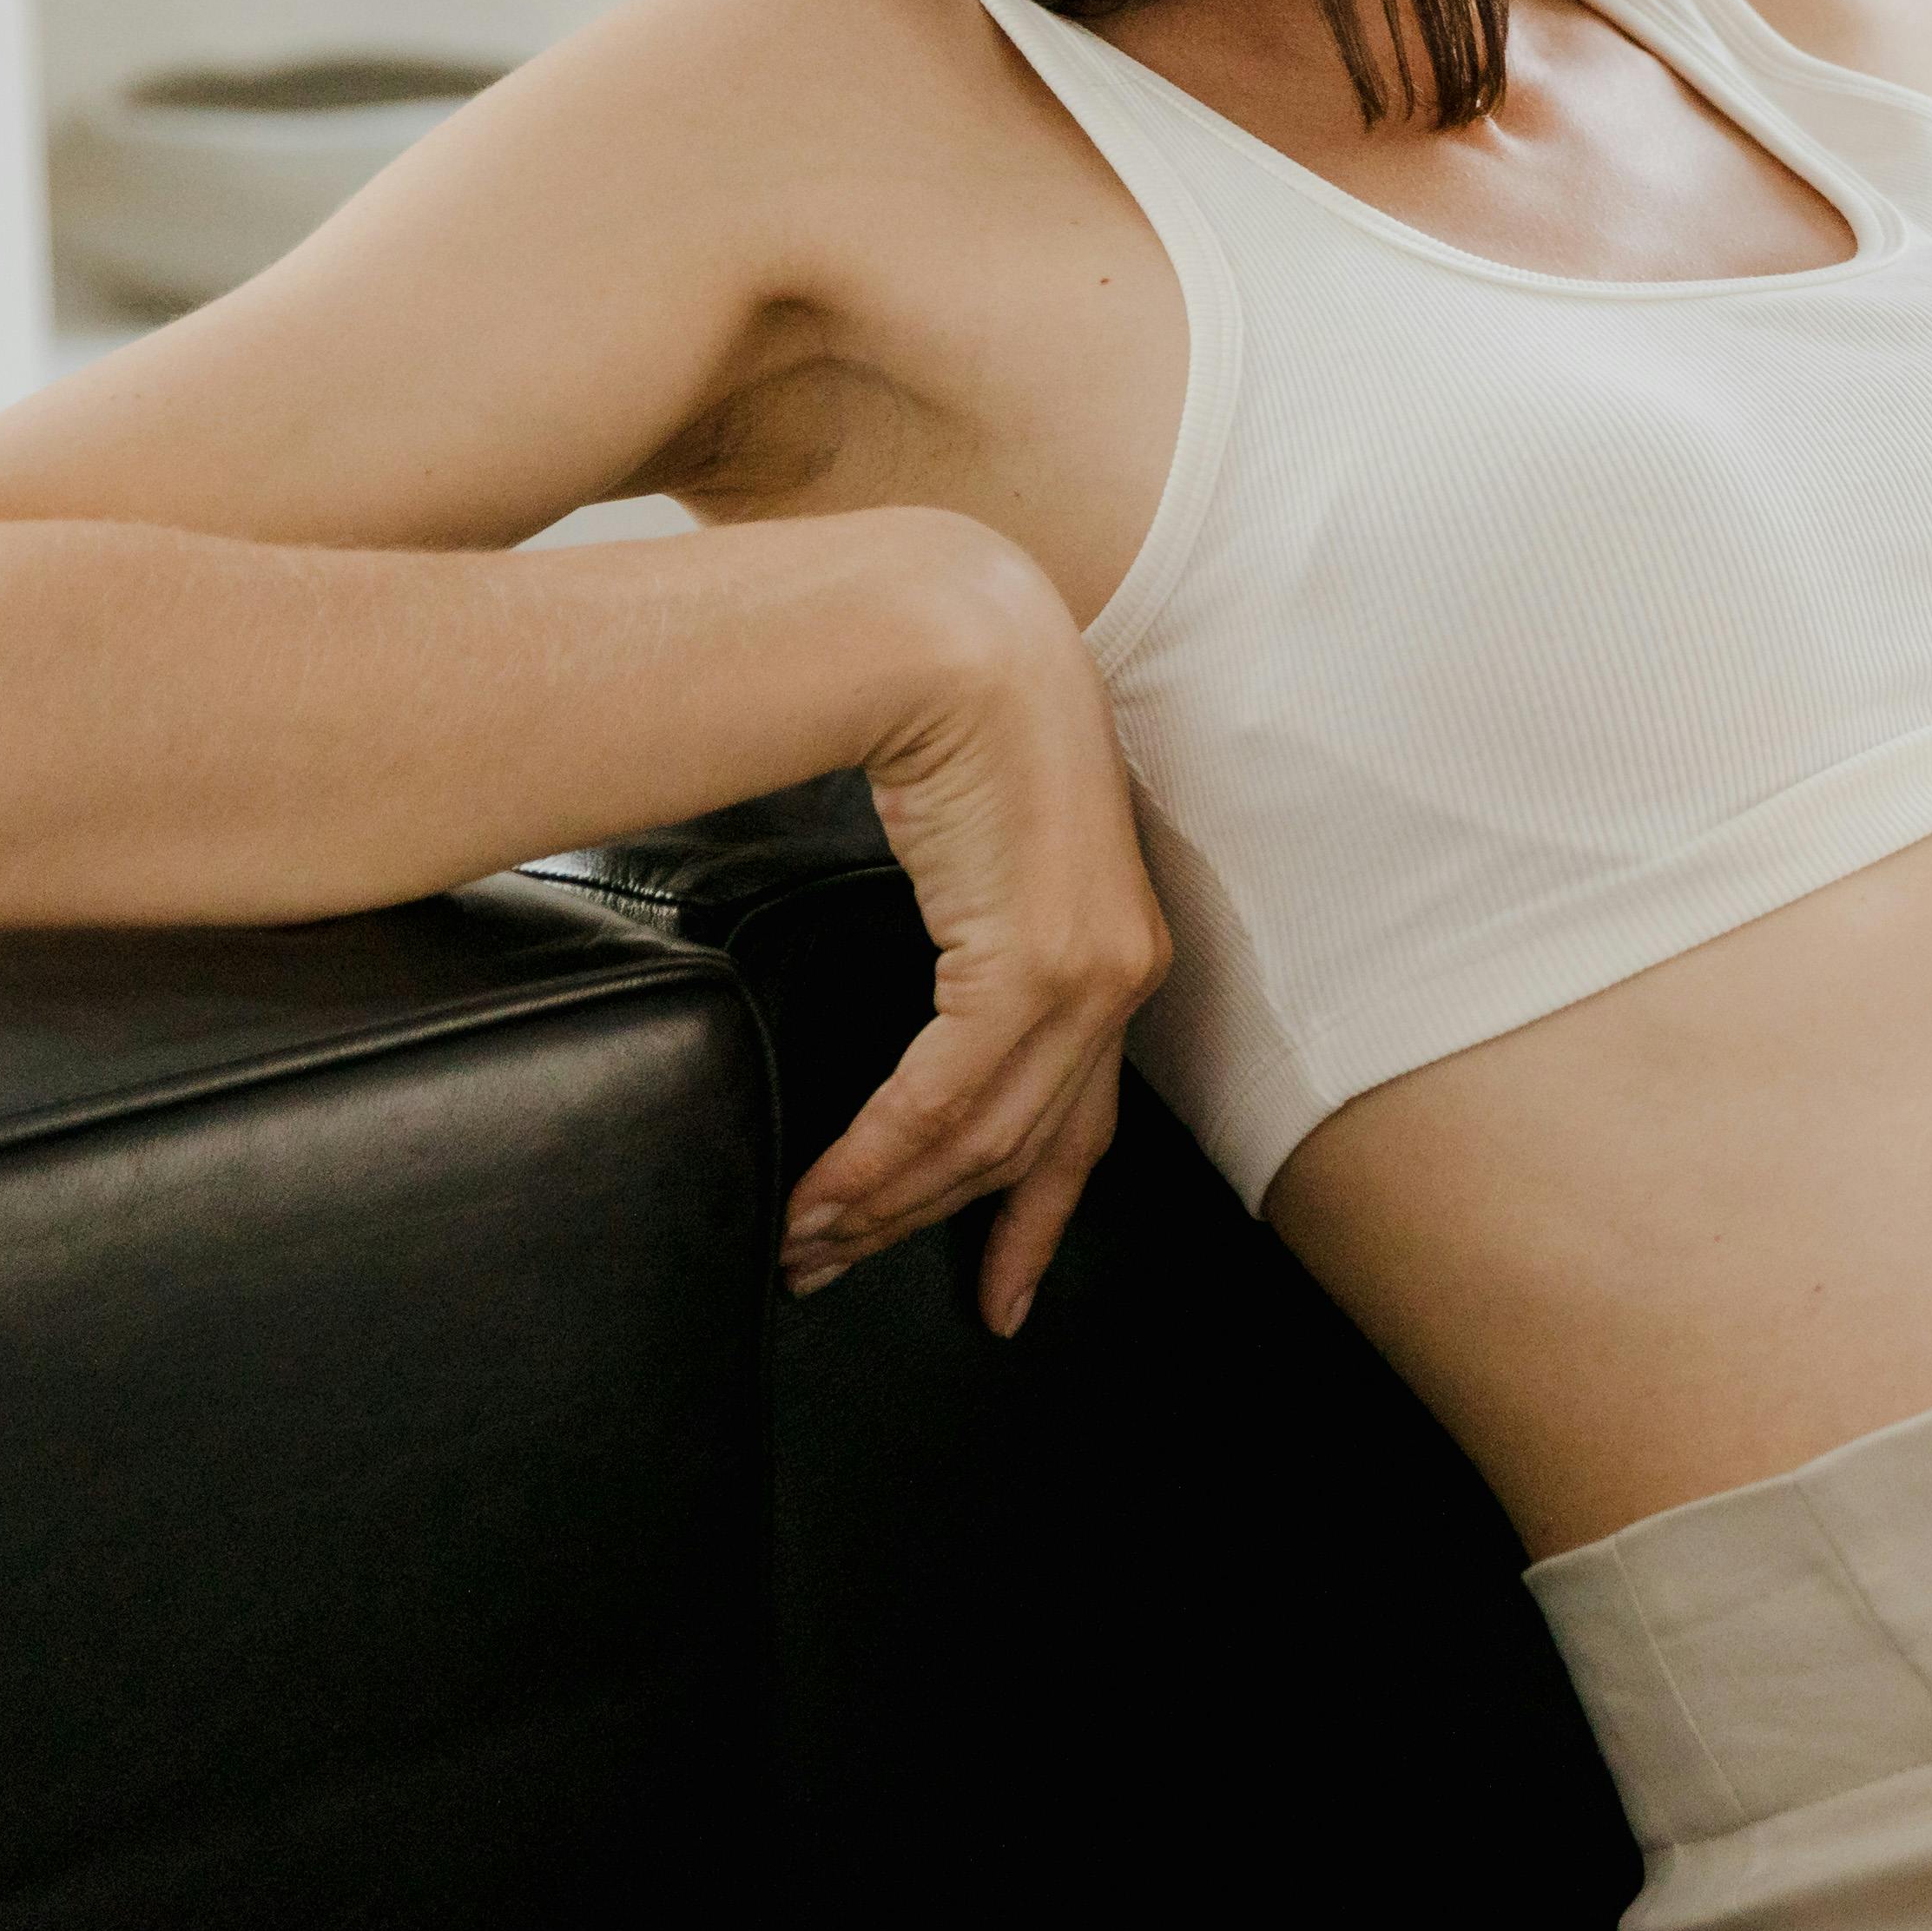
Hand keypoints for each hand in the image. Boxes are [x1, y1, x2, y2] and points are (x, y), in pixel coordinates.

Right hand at [773, 516, 1169, 1332]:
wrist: (951, 636)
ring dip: (887, 1202)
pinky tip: (824, 1193)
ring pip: (987, 1139)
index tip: (998, 1294)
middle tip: (833, 1268)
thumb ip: (970, 932)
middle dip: (926, 1222)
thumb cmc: (948, 725)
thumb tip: (922, 994)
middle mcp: (1123, 969)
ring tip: (807, 1243)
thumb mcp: (976, 851)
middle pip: (1027, 1145)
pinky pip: (949, 1095)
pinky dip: (881, 1157)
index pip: (1082, 1118)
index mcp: (1116, 948)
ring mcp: (1090, 970)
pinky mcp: (1036, 960)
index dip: (1036, 1219)